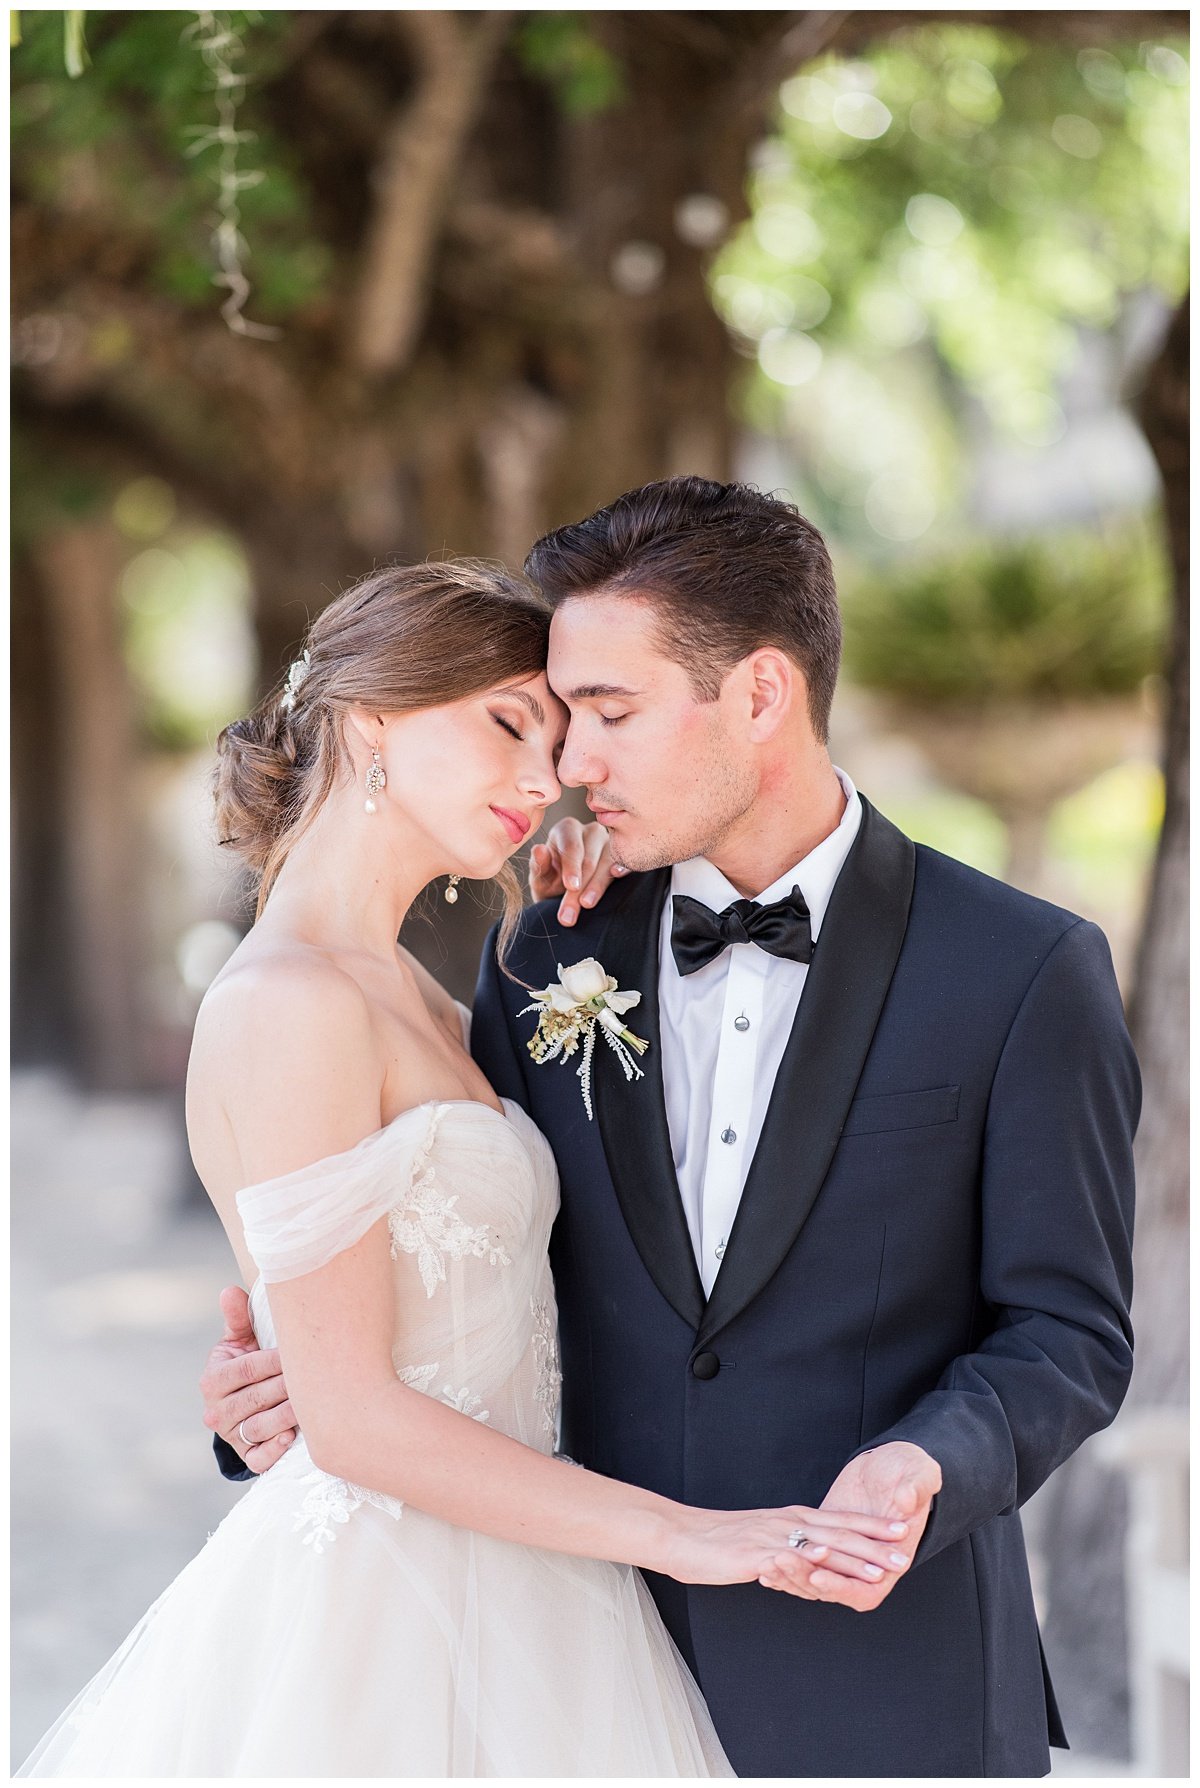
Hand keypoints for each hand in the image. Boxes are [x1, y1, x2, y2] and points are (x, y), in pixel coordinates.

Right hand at [199, 1285, 297, 1474]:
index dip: (276, 1360)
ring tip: (314, 1403)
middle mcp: (216, 1411)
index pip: (248, 1368)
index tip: (303, 1351)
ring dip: (289, 1415)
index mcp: (213, 1379)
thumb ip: (238, 1317)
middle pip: (258, 1397)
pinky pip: (258, 1459)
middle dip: (289, 1386)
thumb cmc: (249, 1362)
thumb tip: (229, 1290)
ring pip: (260, 1427)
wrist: (245, 1403)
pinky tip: (292, 1437)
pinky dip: (275, 1450)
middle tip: (320, 1376)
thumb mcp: (241, 1340)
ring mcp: (231, 1436)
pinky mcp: (246, 1456)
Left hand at [529, 817, 626, 925]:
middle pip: (588, 859)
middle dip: (579, 888)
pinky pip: (625, 861)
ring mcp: (610, 843)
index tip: (571, 887)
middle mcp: (590, 831)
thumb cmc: (551, 882)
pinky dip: (622, 868)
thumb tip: (538, 849)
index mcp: (567, 829)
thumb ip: (539, 865)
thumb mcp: (540, 877)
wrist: (565, 895)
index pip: (571, 847)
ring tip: (587, 905)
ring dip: (597, 886)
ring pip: (606, 863)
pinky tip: (617, 875)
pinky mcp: (623, 856)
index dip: (571, 867)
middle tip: (569, 913)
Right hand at [660, 1502, 912, 1590]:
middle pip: (839, 1533)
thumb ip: (789, 1543)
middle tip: (905, 1554)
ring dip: (852, 1557)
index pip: (840, 1521)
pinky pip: (784, 1558)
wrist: (682, 1534)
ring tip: (879, 1568)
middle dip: (875, 1544)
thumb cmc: (721, 1539)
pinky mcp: (754, 1554)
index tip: (902, 1530)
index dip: (872, 1526)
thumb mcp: (764, 1537)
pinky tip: (822, 1566)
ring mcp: (772, 1537)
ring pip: (819, 1547)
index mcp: (792, 1518)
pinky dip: (805, 1560)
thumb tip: (813, 1554)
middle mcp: (787, 1523)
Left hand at [763, 1443, 940, 1610]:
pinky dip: (786, 1570)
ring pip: (815, 1580)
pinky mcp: (827, 1543)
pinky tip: (763, 1567)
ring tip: (766, 1563)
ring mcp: (845, 1556)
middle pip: (834, 1589)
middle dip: (804, 1579)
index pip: (866, 1590)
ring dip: (791, 1575)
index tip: (817, 1576)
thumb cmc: (911, 1469)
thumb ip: (916, 1488)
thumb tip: (905, 1501)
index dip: (841, 1587)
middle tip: (780, 1561)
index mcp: (893, 1558)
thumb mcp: (920, 1474)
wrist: (893, 1463)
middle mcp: (868, 1565)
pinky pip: (806, 1564)